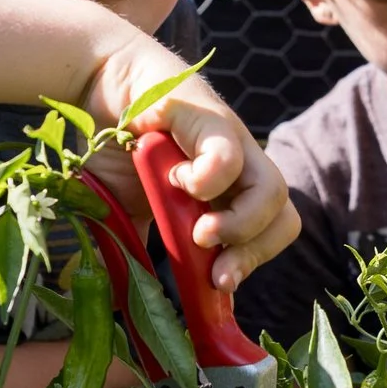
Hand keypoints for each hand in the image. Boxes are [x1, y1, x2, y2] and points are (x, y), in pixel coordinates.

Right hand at [80, 38, 299, 291]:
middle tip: (215, 274)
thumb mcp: (129, 209)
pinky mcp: (210, 117)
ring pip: (273, 192)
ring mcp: (231, 142)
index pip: (268, 236)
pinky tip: (177, 181)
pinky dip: (208, 179)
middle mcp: (240, 170)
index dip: (248, 266)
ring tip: (198, 232)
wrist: (101, 82)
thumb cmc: (119, 147)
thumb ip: (140, 246)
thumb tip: (129, 305)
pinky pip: (231, 156)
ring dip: (237, 225)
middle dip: (253, 254)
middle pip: (285, 219)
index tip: (216, 292)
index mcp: (228, 195)